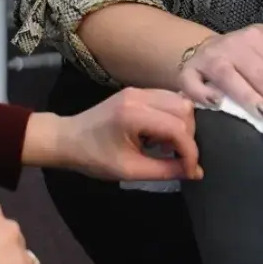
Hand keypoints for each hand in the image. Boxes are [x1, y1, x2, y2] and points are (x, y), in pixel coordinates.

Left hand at [24, 88, 201, 180]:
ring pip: (179, 101)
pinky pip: (168, 100)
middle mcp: (140, 96)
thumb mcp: (130, 170)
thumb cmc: (94, 158)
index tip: (191, 171)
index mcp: (134, 114)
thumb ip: (165, 170)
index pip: (178, 128)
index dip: (190, 152)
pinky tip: (159, 136)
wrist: (67, 139)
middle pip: (184, 110)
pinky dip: (172, 118)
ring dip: (182, 126)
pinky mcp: (137, 92)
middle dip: (188, 138)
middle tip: (177, 159)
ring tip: (166, 147)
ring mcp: (139, 91)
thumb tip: (195, 172)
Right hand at [178, 24, 262, 128]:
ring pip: (230, 78)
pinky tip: (217, 104)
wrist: (202, 49)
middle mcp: (233, 45)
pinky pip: (193, 83)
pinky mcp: (187, 72)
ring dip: (248, 97)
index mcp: (257, 37)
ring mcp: (209, 59)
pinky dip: (203, 94)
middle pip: (262, 74)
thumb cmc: (243, 52)